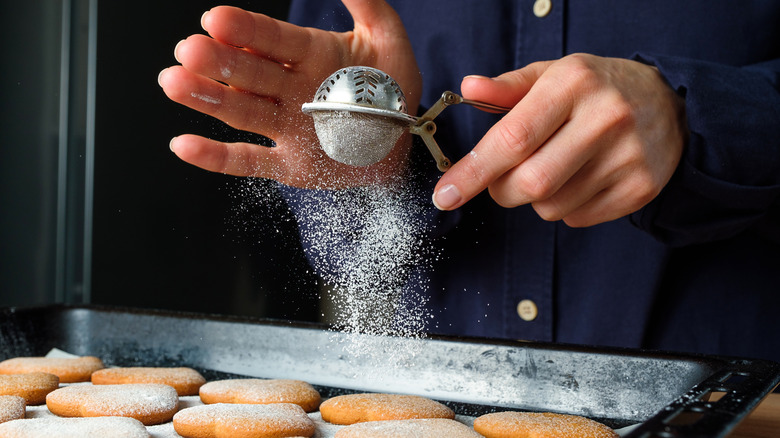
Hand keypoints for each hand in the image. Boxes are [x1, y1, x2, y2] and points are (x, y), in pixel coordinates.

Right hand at [158, 1, 420, 187]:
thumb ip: (367, 5)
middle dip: (219, 61)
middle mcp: (290, 89)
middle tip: (189, 49)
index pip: (272, 39)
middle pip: (248, 72)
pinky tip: (183, 145)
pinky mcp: (288, 166)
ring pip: (241, 110)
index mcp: (309, 55)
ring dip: (207, 98)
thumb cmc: (392, 91)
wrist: (399, 143)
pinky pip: (248, 161)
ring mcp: (286, 127)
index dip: (245, 29)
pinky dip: (215, 157)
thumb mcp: (387, 41)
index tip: (216, 18)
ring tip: (174, 82)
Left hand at [432, 54, 686, 226]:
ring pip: (550, 207)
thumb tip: (468, 88)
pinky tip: (580, 179)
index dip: (473, 172)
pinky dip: (565, 208)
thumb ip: (508, 87)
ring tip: (554, 168)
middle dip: (501, 190)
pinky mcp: (641, 188)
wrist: (669, 105)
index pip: (512, 139)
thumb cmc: (597, 89)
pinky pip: (577, 219)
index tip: (445, 194)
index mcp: (574, 83)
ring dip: (536, 198)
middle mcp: (605, 117)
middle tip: (502, 180)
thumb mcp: (553, 74)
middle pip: (530, 183)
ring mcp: (628, 156)